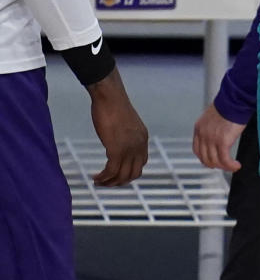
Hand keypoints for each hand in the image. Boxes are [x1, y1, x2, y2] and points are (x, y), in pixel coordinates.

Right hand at [87, 69, 148, 185]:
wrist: (109, 96)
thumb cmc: (113, 105)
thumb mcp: (126, 123)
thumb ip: (126, 135)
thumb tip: (117, 141)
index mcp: (143, 139)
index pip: (141, 163)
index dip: (130, 172)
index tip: (118, 175)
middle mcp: (139, 147)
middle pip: (133, 173)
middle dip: (120, 181)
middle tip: (108, 183)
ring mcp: (129, 149)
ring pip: (122, 175)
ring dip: (110, 182)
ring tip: (99, 182)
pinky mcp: (116, 150)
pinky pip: (112, 171)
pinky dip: (104, 177)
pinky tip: (96, 177)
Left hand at [193, 103, 245, 171]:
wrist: (234, 101)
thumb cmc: (229, 106)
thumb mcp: (214, 118)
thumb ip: (212, 128)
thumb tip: (219, 137)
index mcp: (199, 128)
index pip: (197, 150)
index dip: (205, 159)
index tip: (213, 161)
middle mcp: (203, 135)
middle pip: (205, 158)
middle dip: (216, 165)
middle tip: (225, 166)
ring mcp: (211, 139)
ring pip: (215, 161)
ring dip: (225, 167)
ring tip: (233, 166)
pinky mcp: (222, 142)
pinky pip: (225, 160)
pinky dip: (231, 166)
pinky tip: (236, 165)